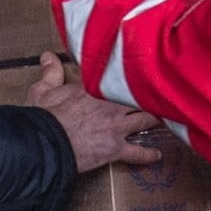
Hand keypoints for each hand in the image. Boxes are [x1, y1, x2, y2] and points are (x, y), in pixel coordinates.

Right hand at [31, 52, 162, 171]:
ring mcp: (116, 126)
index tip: (137, 69)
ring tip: (168, 117)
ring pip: (146, 119)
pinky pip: (138, 152)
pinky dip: (148, 155)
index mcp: (95, 87)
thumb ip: (50, 72)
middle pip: (139, 96)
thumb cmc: (44, 117)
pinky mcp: (116, 148)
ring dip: (157, 119)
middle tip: (163, 92)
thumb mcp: (42, 90)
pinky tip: (157, 155)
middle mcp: (111, 104)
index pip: (116, 75)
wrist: (46, 144)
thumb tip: (47, 55)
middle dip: (151, 94)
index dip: (127, 74)